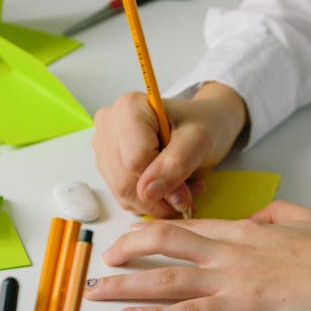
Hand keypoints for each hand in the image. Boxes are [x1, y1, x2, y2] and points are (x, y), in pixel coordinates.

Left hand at [85, 200, 310, 310]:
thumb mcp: (304, 218)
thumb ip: (272, 216)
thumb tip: (253, 221)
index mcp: (245, 229)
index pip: (188, 226)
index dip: (154, 230)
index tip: (133, 237)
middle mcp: (230, 251)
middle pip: (164, 244)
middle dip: (126, 252)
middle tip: (103, 262)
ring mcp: (233, 279)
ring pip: (166, 279)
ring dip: (126, 284)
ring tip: (97, 291)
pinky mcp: (242, 308)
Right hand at [92, 82, 248, 218]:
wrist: (205, 123)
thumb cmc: (204, 124)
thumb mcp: (199, 141)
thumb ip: (176, 165)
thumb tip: (148, 192)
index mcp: (129, 108)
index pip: (135, 161)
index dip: (163, 183)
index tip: (190, 189)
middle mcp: (109, 123)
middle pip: (125, 180)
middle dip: (160, 197)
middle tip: (189, 196)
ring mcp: (105, 144)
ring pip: (122, 192)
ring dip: (156, 202)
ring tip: (184, 191)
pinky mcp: (108, 163)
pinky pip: (124, 195)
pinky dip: (149, 201)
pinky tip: (170, 189)